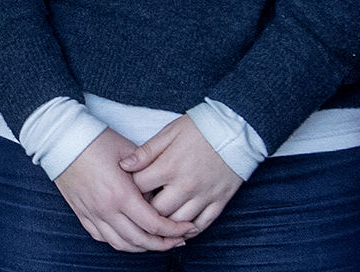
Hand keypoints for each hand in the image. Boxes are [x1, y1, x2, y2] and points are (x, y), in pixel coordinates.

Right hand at [56, 130, 195, 251]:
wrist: (61, 138)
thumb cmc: (95, 140)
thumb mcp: (128, 151)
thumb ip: (147, 172)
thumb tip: (161, 189)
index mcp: (121, 194)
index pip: (153, 224)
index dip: (174, 230)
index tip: (187, 228)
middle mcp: (106, 209)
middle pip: (140, 240)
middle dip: (163, 244)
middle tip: (178, 241)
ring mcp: (92, 214)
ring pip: (121, 244)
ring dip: (142, 247)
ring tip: (156, 242)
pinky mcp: (82, 213)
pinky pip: (102, 237)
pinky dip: (120, 242)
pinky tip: (130, 237)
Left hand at [118, 116, 239, 229]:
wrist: (237, 129)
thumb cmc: (200, 128)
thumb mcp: (169, 132)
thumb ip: (146, 152)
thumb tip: (123, 165)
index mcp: (169, 166)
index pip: (139, 188)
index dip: (130, 188)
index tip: (129, 188)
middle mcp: (185, 185)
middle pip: (156, 211)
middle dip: (145, 211)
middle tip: (141, 208)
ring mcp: (204, 196)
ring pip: (177, 223)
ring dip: (166, 224)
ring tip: (158, 221)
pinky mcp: (219, 201)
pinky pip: (202, 225)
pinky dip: (190, 230)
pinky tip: (180, 229)